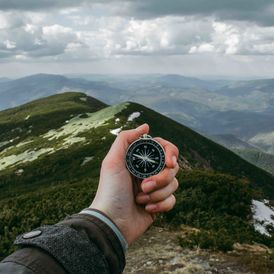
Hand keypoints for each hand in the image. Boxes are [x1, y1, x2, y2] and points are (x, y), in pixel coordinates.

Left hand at [90, 124, 178, 244]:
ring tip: (140, 199)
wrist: (112, 221)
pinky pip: (172, 200)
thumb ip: (126, 139)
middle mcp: (149, 172)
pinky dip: (161, 205)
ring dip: (157, 193)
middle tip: (144, 186)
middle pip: (173, 168)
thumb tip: (146, 126)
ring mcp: (155, 188)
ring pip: (174, 184)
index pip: (164, 149)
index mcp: (140, 160)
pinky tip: (146, 209)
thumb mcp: (112, 161)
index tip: (169, 163)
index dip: (171, 153)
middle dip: (161, 178)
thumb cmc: (110, 190)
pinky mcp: (159, 203)